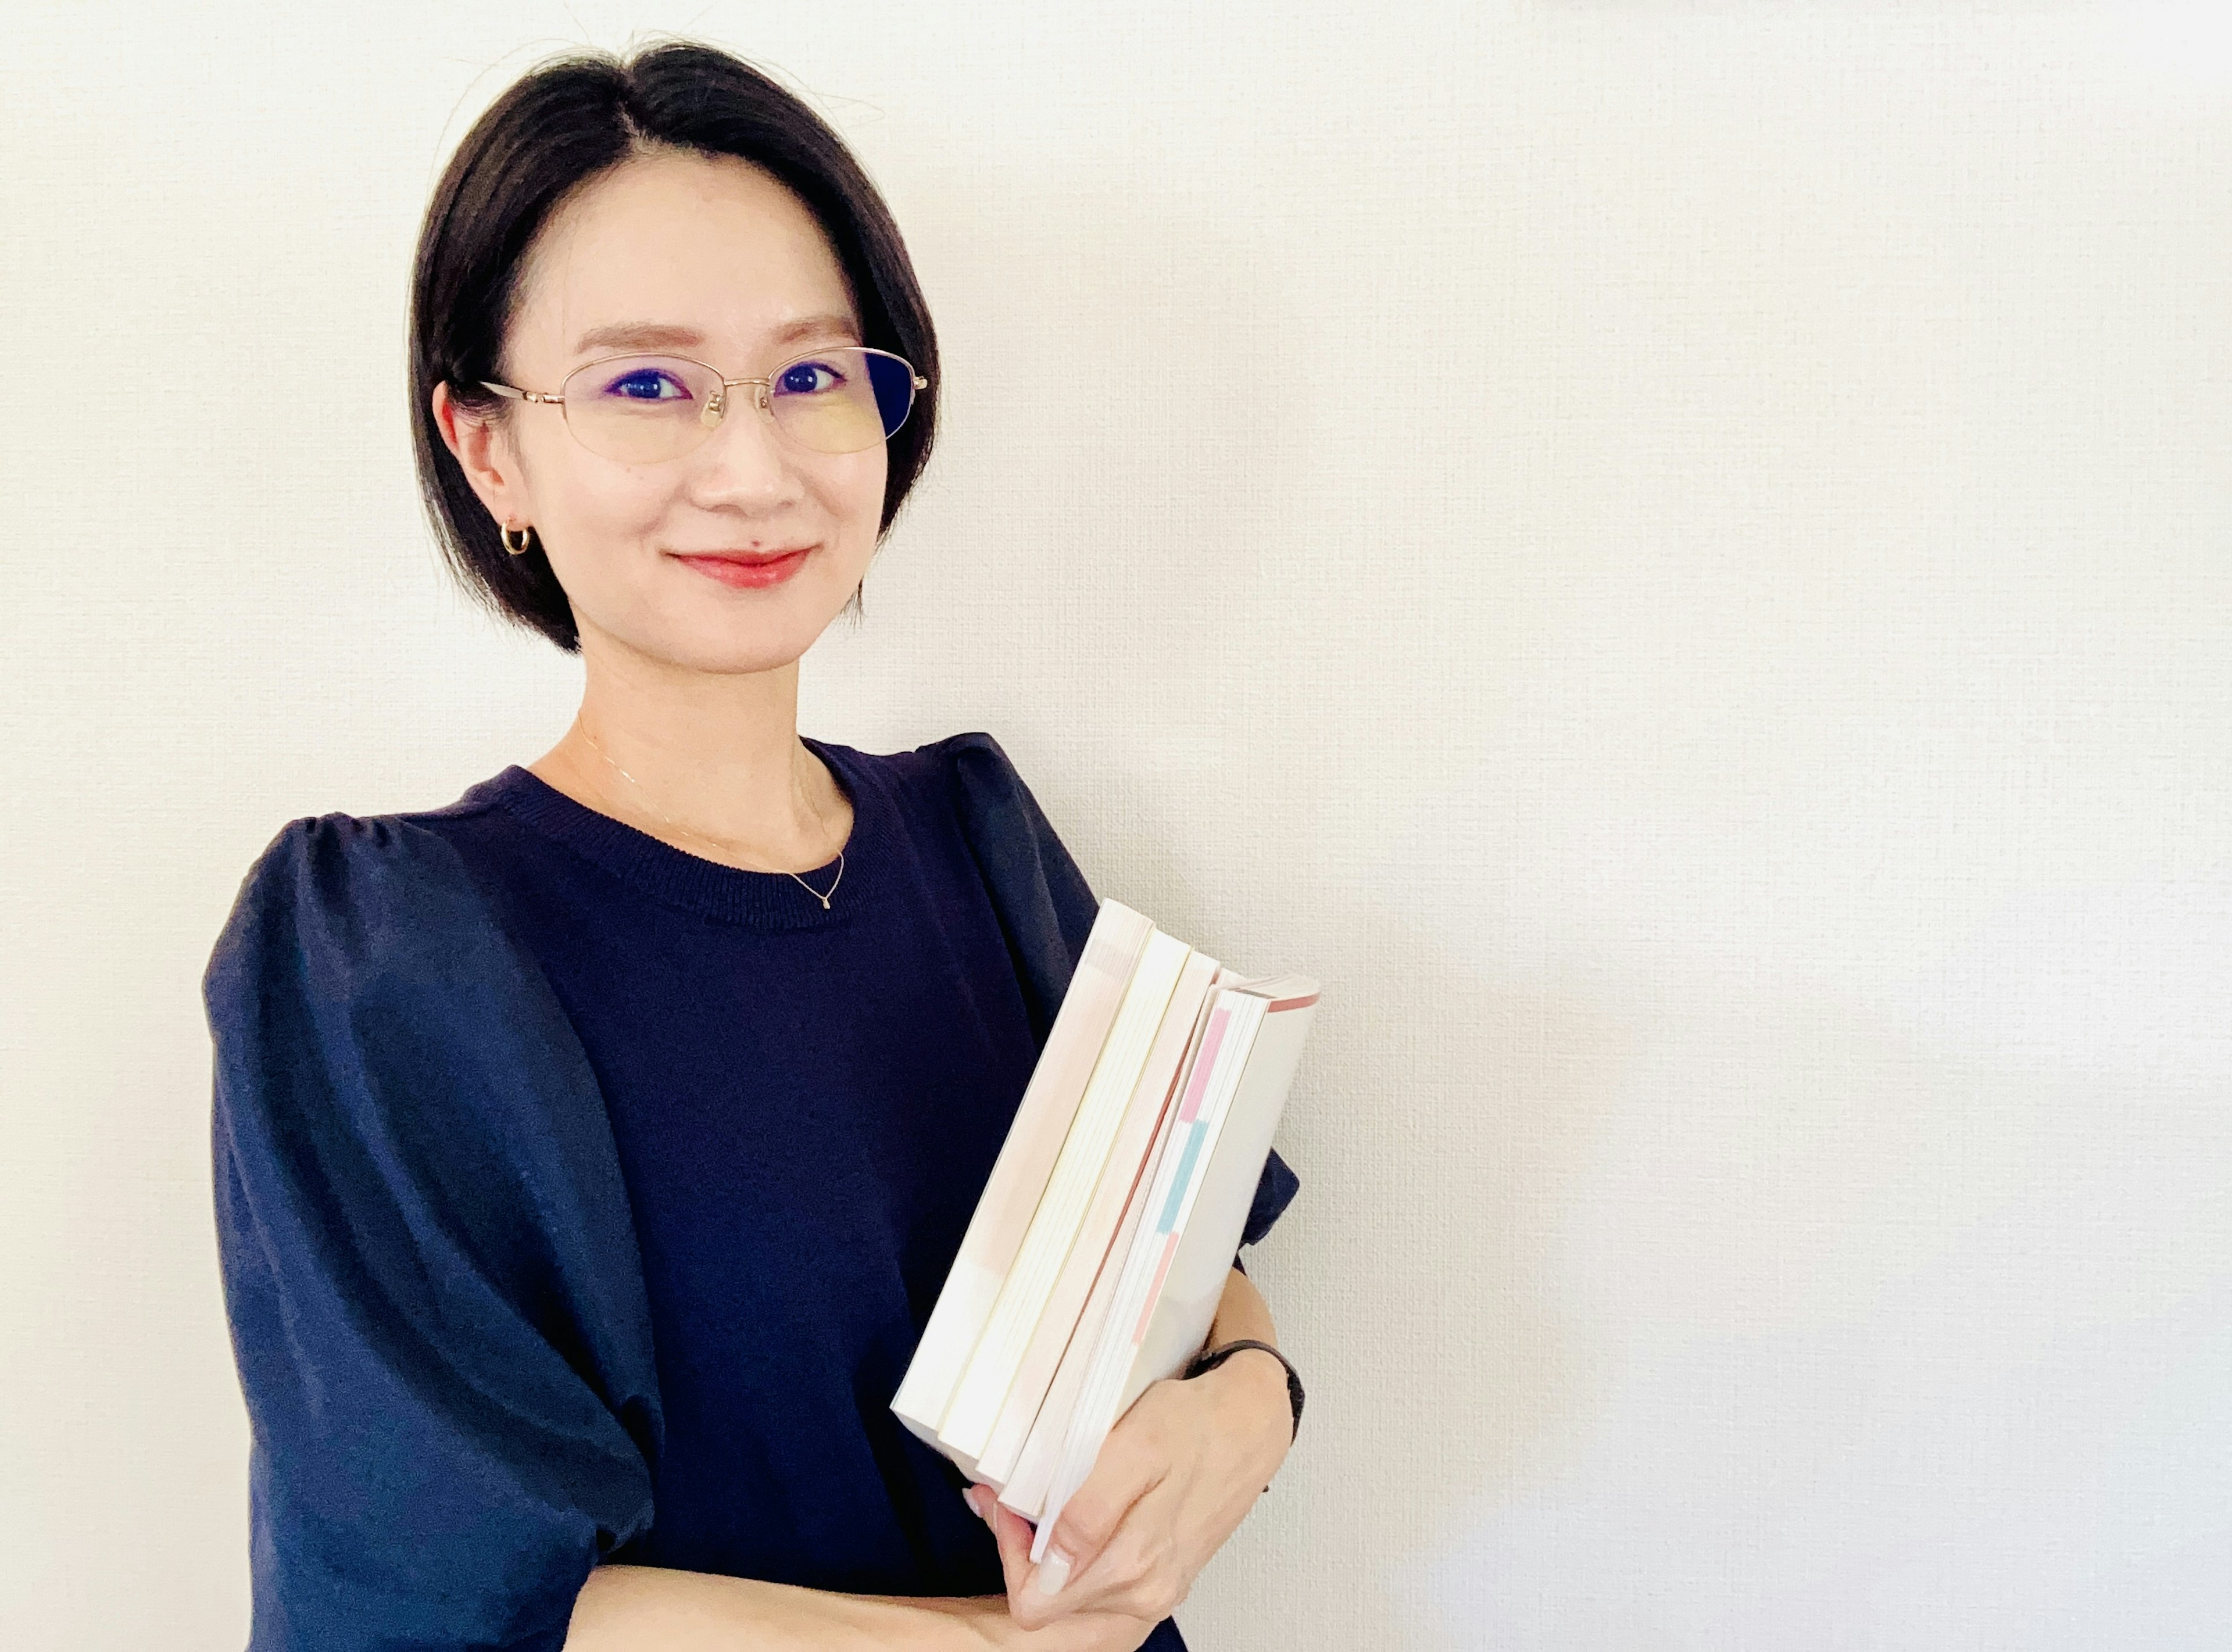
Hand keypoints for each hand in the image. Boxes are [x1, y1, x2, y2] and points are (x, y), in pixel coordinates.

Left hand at [966, 1352, 1292, 1634]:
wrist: (1250, 1424)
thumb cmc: (1196, 1426)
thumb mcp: (1135, 1448)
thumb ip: (1091, 1510)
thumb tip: (1053, 1557)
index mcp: (1133, 1567)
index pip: (1036, 1601)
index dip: (1010, 1552)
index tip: (1007, 1505)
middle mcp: (1146, 1590)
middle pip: (1051, 1602)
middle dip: (1023, 1551)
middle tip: (1013, 1498)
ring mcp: (1157, 1587)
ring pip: (1075, 1594)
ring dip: (1050, 1551)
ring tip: (1043, 1499)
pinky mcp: (1164, 1574)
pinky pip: (1103, 1581)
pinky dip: (1080, 1551)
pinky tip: (1079, 1511)